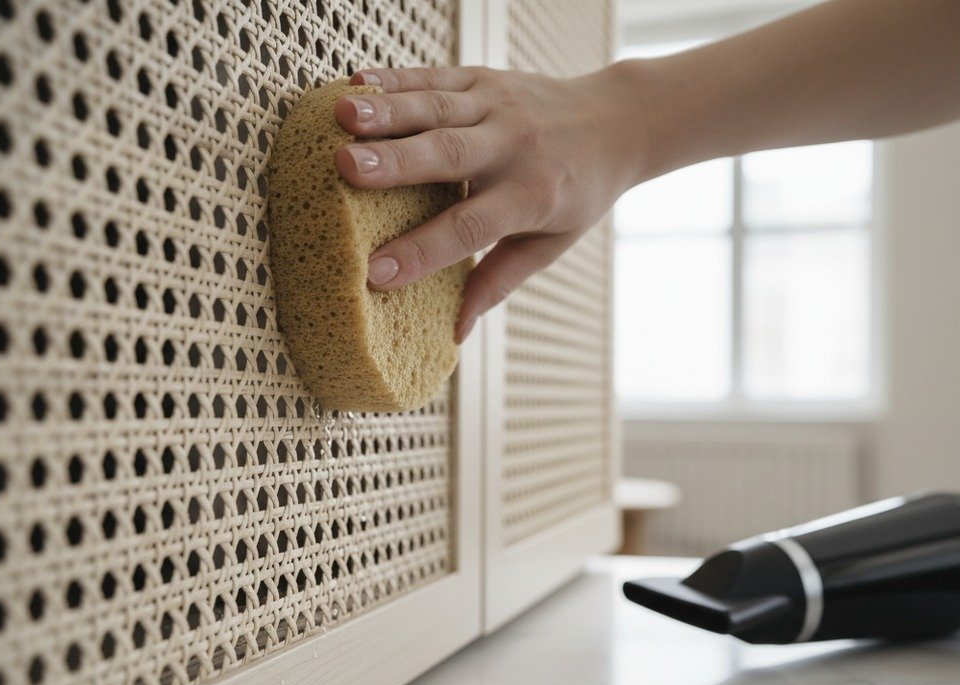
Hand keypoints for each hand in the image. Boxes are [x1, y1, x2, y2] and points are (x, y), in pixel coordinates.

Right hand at [333, 65, 639, 342]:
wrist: (618, 121)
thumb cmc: (578, 192)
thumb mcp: (550, 244)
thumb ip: (499, 282)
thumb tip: (456, 333)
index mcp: (531, 197)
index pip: (470, 229)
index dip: (423, 252)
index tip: (376, 274)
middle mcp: (514, 147)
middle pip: (449, 155)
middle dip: (396, 163)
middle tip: (346, 169)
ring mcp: (498, 107)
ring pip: (437, 108)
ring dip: (387, 112)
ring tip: (342, 118)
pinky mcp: (485, 79)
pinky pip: (435, 77)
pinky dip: (395, 79)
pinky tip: (356, 81)